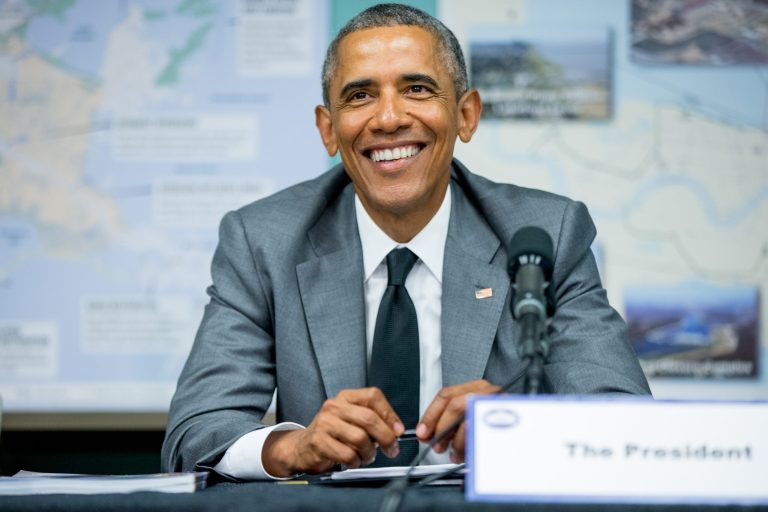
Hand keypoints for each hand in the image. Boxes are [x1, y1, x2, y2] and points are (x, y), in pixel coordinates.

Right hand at [262, 387, 403, 476]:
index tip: (398, 430)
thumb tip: (396, 430)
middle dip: (386, 437)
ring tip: (366, 456)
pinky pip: (348, 454)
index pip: (373, 396)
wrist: (301, 446)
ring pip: (360, 438)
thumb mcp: (351, 420)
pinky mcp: (319, 442)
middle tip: (392, 449)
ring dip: (369, 453)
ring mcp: (325, 423)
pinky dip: (356, 461)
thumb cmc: (331, 434)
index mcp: (345, 397)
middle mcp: (334, 407)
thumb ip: (373, 421)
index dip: (389, 414)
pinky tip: (352, 461)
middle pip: (369, 419)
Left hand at [415, 379, 500, 462]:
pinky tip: (468, 453)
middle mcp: (488, 392)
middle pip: (455, 404)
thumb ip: (453, 421)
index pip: (447, 394)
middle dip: (440, 427)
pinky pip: (482, 432)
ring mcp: (499, 404)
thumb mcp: (474, 417)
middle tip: (436, 444)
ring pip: (468, 418)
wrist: (530, 431)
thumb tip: (430, 433)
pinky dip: (470, 445)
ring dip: (457, 441)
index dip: (431, 414)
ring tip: (454, 453)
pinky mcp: (508, 420)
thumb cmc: (499, 425)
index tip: (423, 430)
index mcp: (477, 388)